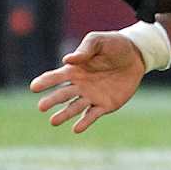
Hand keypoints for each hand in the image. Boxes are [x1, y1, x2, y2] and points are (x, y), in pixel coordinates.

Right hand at [29, 31, 146, 133]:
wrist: (136, 56)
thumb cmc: (114, 45)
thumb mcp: (99, 41)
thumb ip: (85, 49)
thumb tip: (67, 59)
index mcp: (75, 70)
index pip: (55, 77)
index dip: (44, 82)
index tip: (34, 87)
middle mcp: (79, 85)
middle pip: (62, 94)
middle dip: (51, 101)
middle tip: (41, 106)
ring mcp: (91, 96)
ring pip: (73, 108)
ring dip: (63, 115)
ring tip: (53, 121)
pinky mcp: (105, 105)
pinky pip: (92, 115)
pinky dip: (84, 122)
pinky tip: (76, 128)